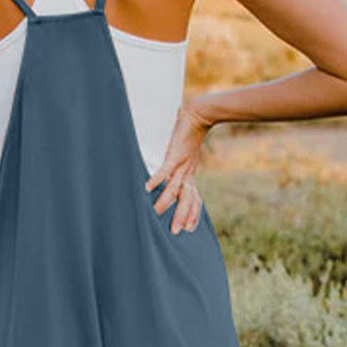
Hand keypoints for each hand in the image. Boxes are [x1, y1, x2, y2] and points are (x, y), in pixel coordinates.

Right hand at [144, 96, 215, 233]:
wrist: (199, 114)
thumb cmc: (190, 135)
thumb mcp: (186, 156)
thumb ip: (178, 168)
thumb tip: (169, 177)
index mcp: (190, 175)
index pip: (194, 199)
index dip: (193, 214)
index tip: (190, 228)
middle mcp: (187, 173)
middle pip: (186, 199)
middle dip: (181, 216)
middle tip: (176, 232)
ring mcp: (181, 165)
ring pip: (174, 188)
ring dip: (165, 202)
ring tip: (155, 213)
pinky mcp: (174, 154)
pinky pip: (165, 170)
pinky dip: (156, 179)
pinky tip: (147, 188)